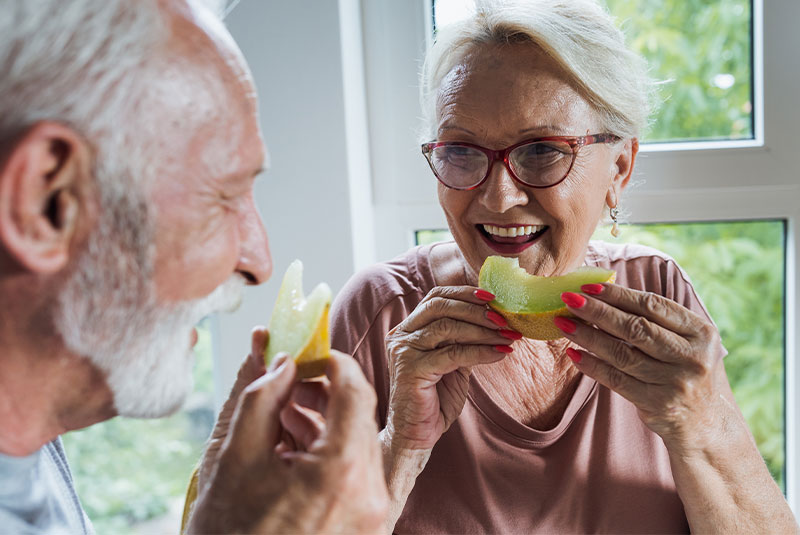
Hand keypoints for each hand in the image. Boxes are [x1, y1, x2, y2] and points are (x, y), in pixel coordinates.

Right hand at [188, 330, 387, 534]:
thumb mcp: (233, 457)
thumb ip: (260, 395)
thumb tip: (279, 357)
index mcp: (342, 474)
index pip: (354, 390)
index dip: (332, 362)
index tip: (310, 353)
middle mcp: (370, 498)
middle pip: (358, 419)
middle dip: (324, 393)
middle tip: (289, 382)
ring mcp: (372, 520)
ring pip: (356, 448)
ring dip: (323, 425)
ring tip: (281, 418)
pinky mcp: (364, 533)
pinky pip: (354, 478)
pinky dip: (328, 457)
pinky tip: (291, 452)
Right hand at [383, 286, 514, 451]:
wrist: (416, 435)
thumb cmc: (435, 399)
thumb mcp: (453, 362)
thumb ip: (464, 339)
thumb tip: (495, 319)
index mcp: (409, 329)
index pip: (436, 297)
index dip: (464, 293)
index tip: (493, 297)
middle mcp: (402, 335)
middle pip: (440, 306)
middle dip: (476, 309)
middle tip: (504, 318)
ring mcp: (404, 351)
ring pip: (447, 327)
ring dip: (482, 330)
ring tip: (507, 335)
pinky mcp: (411, 370)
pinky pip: (453, 353)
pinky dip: (481, 352)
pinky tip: (500, 354)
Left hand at [555, 283, 726, 451]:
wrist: (707, 425)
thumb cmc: (687, 372)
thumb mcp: (688, 343)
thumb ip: (657, 321)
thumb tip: (604, 296)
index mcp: (701, 333)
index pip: (653, 306)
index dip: (618, 295)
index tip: (589, 286)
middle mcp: (692, 357)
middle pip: (635, 328)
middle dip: (597, 311)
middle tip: (569, 298)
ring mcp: (675, 383)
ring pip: (621, 354)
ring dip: (587, 336)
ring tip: (563, 323)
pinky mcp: (657, 404)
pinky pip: (616, 380)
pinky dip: (592, 366)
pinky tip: (574, 353)